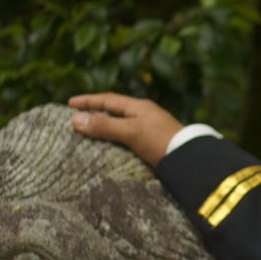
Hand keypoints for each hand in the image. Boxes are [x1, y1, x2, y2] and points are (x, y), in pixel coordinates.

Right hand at [68, 93, 184, 165]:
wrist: (190, 160)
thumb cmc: (160, 142)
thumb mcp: (130, 132)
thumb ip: (104, 125)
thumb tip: (75, 119)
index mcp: (140, 107)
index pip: (108, 100)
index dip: (88, 101)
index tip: (70, 104)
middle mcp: (145, 114)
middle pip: (115, 110)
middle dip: (96, 112)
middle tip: (77, 117)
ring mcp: (151, 128)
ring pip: (122, 123)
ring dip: (105, 125)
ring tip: (89, 131)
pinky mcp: (154, 143)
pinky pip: (128, 135)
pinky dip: (115, 137)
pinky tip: (110, 145)